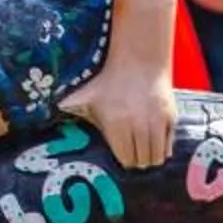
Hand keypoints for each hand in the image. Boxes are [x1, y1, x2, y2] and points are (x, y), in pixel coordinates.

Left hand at [63, 68, 177, 168]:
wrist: (138, 61)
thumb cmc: (109, 81)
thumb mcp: (87, 94)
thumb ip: (71, 106)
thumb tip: (52, 110)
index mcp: (116, 123)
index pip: (125, 158)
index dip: (123, 160)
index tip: (122, 156)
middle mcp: (137, 125)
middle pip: (141, 161)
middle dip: (136, 161)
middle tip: (133, 155)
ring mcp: (156, 122)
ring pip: (156, 156)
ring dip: (150, 157)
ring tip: (144, 151)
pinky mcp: (170, 117)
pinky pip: (169, 145)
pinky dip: (163, 149)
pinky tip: (154, 143)